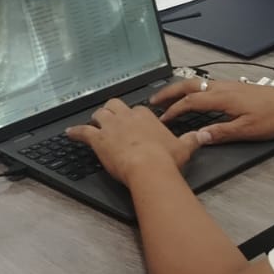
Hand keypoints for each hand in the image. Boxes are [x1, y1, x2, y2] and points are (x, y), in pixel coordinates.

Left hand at [66, 98, 200, 186]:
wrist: (149, 167)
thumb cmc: (165, 159)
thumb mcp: (184, 148)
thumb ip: (193, 139)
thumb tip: (203, 136)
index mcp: (145, 116)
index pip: (137, 110)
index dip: (133, 116)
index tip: (134, 122)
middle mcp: (126, 117)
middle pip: (114, 105)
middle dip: (111, 110)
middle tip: (111, 118)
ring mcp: (111, 127)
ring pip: (99, 114)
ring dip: (96, 119)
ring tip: (93, 123)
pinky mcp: (98, 139)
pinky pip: (83, 131)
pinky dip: (76, 132)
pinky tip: (70, 133)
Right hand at [152, 77, 273, 143]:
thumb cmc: (272, 117)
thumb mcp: (246, 131)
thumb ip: (220, 133)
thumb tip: (198, 137)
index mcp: (222, 98)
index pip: (190, 102)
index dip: (173, 110)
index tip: (162, 119)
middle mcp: (222, 87)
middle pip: (188, 86)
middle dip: (169, 92)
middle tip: (154, 100)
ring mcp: (228, 85)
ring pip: (196, 83)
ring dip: (179, 89)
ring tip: (168, 97)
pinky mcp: (234, 86)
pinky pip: (206, 85)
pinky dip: (192, 89)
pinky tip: (193, 96)